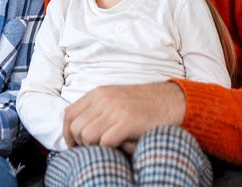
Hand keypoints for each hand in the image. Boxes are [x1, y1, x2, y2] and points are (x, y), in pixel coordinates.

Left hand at [63, 82, 185, 148]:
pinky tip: (122, 145)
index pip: (69, 114)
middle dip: (82, 143)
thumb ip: (96, 109)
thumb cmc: (143, 106)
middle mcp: (104, 98)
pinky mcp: (129, 121)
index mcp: (98, 93)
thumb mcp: (115, 99)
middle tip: (95, 148)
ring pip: (87, 136)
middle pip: (76, 128)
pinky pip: (105, 142)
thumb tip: (75, 130)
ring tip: (110, 146)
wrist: (172, 101)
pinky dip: (111, 149)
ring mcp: (116, 109)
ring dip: (96, 146)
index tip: (75, 145)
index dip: (68, 134)